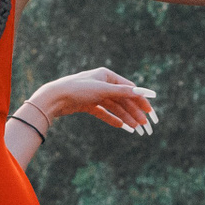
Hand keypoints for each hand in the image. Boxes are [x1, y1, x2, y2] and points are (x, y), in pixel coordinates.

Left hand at [27, 68, 158, 134]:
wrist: (53, 98)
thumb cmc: (77, 89)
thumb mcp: (102, 90)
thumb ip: (123, 92)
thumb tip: (142, 92)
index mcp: (106, 75)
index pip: (129, 88)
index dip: (140, 100)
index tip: (150, 111)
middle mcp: (101, 83)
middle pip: (123, 99)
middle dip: (134, 112)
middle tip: (145, 124)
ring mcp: (94, 94)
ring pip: (114, 107)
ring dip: (126, 117)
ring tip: (136, 128)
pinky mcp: (87, 104)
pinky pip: (104, 112)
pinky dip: (113, 119)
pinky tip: (122, 126)